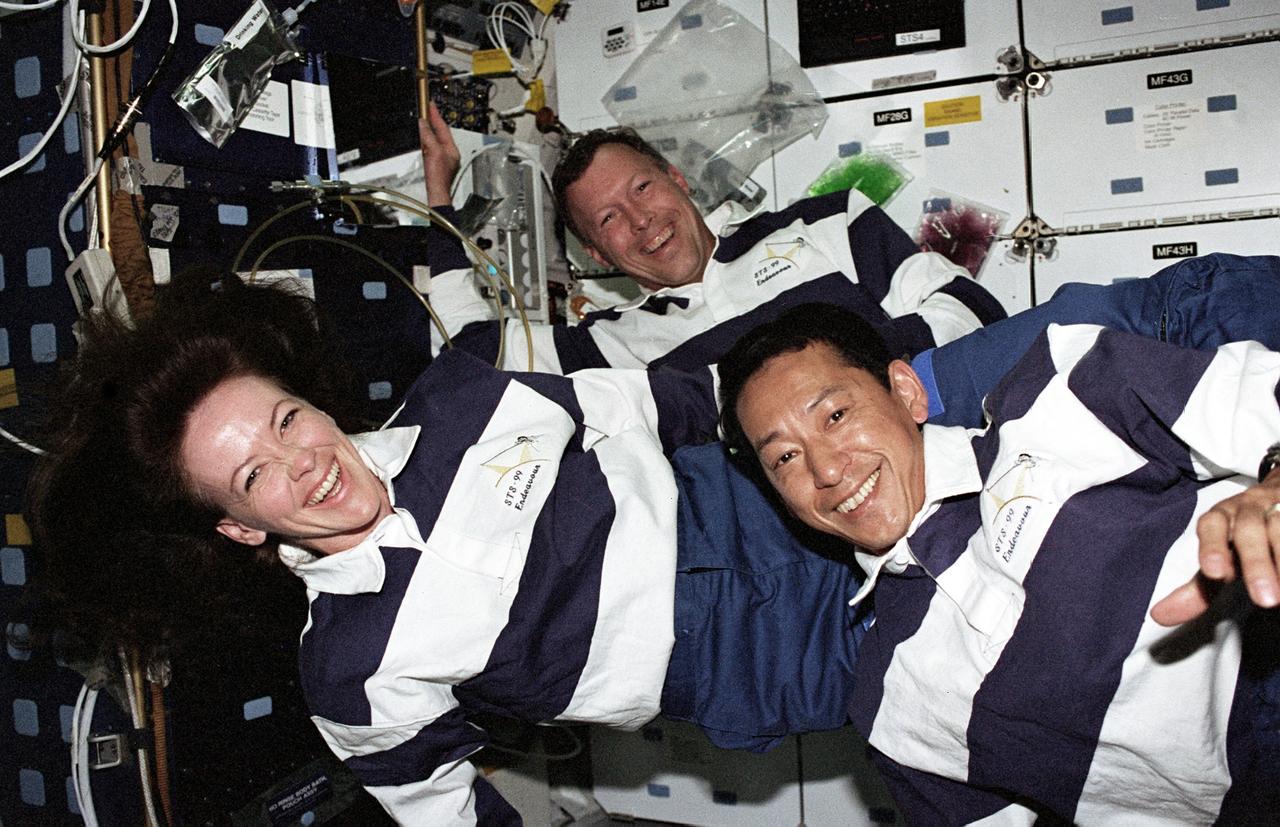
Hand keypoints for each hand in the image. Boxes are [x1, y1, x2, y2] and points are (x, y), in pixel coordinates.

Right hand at [419, 102, 459, 207]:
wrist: (435, 195)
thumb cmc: (438, 179)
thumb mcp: (434, 152)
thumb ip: (429, 136)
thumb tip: (423, 124)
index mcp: (451, 149)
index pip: (443, 128)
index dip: (436, 115)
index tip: (430, 104)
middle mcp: (448, 154)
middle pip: (439, 133)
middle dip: (432, 121)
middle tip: (425, 109)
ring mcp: (441, 160)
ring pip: (433, 140)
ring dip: (427, 130)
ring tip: (421, 120)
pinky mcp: (433, 166)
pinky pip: (428, 148)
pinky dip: (423, 141)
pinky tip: (419, 139)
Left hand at [1151, 469, 1279, 625]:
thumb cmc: (1244, 536)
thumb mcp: (1221, 558)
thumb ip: (1197, 589)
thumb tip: (1160, 616)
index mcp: (1221, 517)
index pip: (1211, 526)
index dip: (1212, 546)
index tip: (1215, 573)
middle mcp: (1248, 508)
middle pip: (1249, 530)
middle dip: (1256, 563)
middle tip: (1266, 601)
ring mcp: (1278, 507)